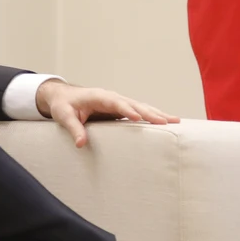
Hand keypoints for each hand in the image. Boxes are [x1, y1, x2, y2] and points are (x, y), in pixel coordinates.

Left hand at [36, 80, 178, 147]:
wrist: (64, 97)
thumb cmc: (64, 105)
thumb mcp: (64, 116)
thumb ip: (74, 129)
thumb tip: (81, 143)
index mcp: (100, 97)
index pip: (117, 104)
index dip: (129, 110)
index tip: (140, 118)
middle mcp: (113, 97)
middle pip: (136, 104)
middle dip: (152, 112)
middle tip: (169, 121)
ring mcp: (119, 103)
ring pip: (141, 107)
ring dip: (158, 114)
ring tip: (175, 121)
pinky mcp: (121, 110)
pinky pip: (139, 112)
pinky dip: (152, 116)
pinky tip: (164, 122)